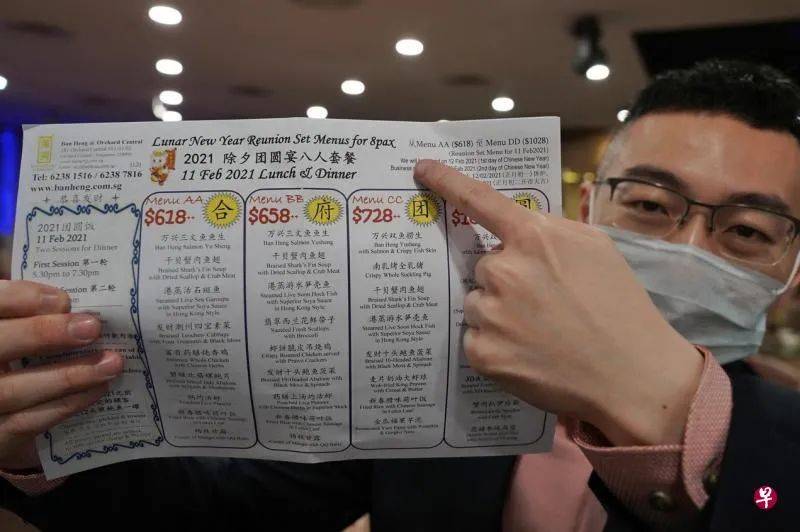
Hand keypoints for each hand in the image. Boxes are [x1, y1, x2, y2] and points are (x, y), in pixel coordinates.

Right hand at [0, 280, 122, 470]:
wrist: (6, 409)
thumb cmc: (19, 352)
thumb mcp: (21, 327)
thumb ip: (34, 311)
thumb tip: (73, 298)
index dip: (20, 298)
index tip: (62, 299)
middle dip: (43, 334)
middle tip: (92, 327)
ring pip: (13, 389)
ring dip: (68, 376)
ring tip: (112, 363)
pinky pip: (27, 422)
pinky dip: (66, 405)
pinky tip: (99, 389)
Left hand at [415, 160, 702, 445]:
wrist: (632, 374)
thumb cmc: (620, 306)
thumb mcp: (595, 247)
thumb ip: (548, 231)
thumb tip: (516, 231)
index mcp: (533, 237)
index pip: (478, 199)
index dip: (446, 180)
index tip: (422, 169)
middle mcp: (504, 270)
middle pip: (484, 265)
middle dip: (505, 279)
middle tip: (542, 303)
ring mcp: (490, 313)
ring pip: (477, 302)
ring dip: (497, 312)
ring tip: (539, 333)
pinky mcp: (483, 353)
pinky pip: (474, 337)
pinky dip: (494, 344)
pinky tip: (527, 353)